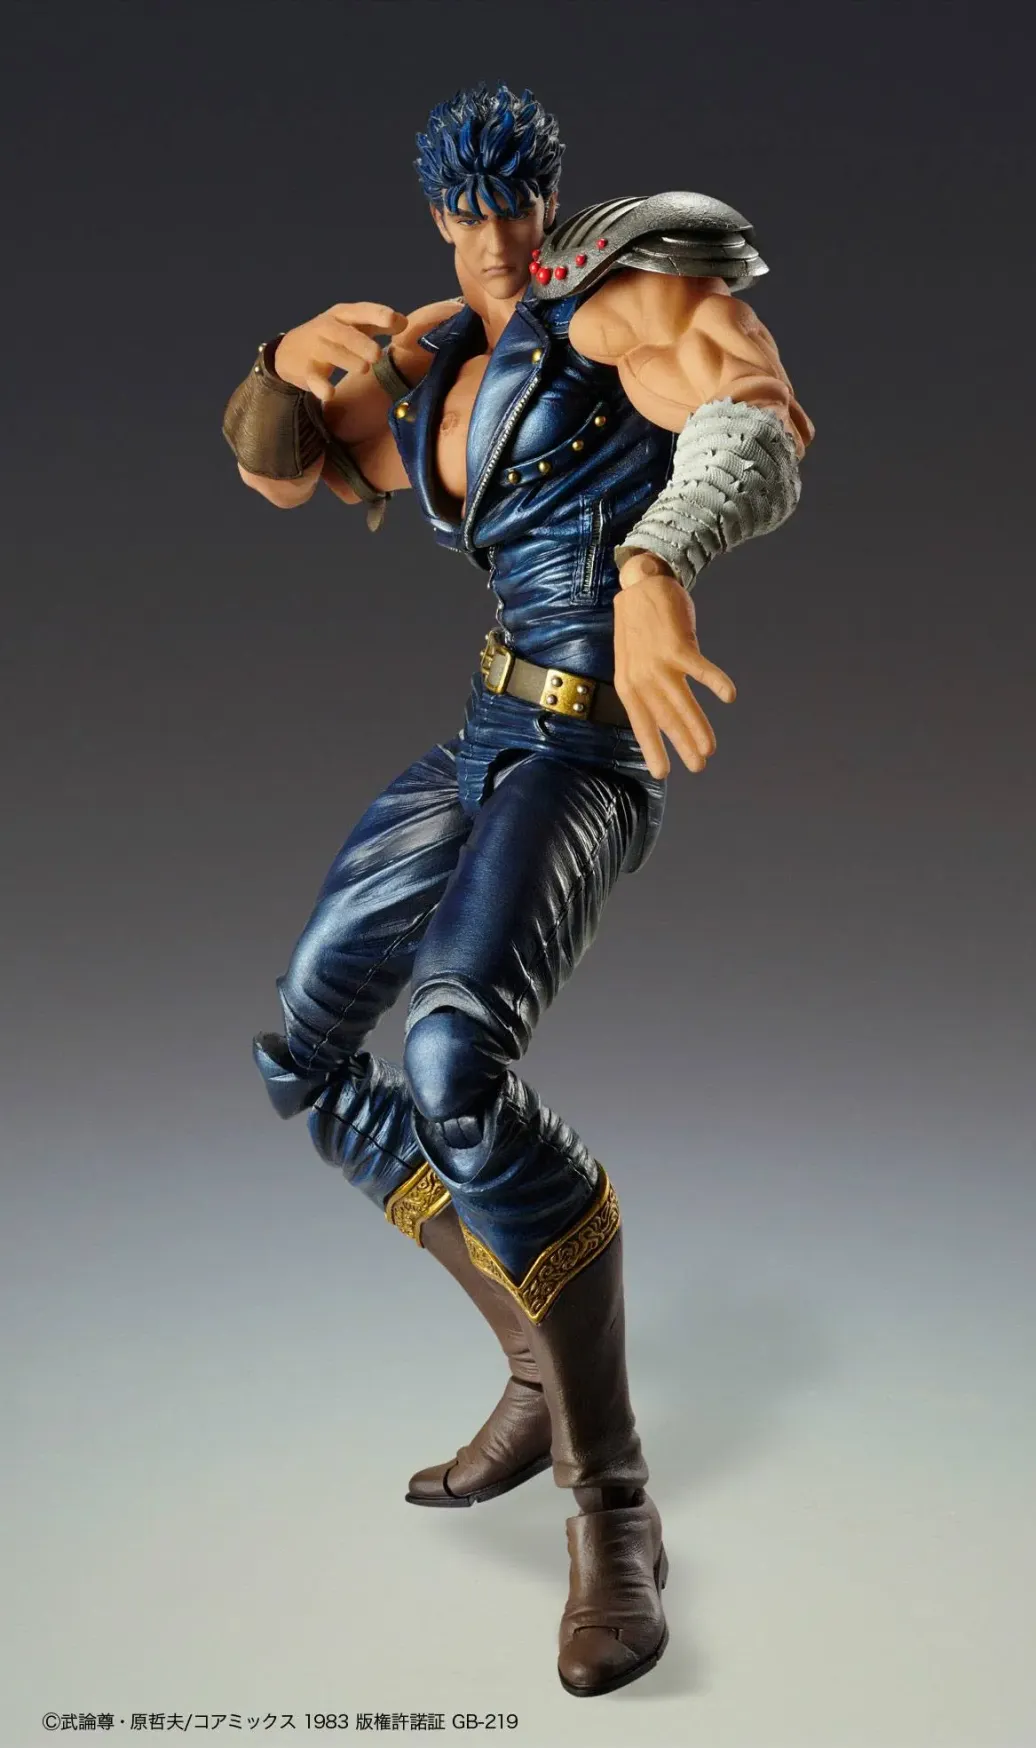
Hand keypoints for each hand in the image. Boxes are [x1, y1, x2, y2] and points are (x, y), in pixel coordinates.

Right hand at [273, 303, 407, 403]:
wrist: (289, 351)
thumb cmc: (332, 336)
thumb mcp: (354, 325)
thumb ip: (379, 324)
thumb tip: (405, 323)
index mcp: (343, 315)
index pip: (361, 311)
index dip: (377, 314)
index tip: (393, 319)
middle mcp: (328, 328)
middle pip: (344, 333)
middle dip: (361, 342)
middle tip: (378, 354)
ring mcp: (315, 348)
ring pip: (331, 352)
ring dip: (347, 360)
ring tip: (363, 369)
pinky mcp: (305, 370)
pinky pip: (312, 378)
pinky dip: (320, 386)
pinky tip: (329, 394)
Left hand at [613, 554, 735, 778]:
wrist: (641, 584)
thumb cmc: (641, 626)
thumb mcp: (632, 661)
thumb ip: (646, 686)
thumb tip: (663, 713)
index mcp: (628, 684)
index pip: (641, 723)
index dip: (653, 748)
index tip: (662, 773)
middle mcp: (641, 677)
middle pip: (665, 718)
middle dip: (683, 744)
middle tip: (698, 766)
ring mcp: (658, 661)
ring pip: (681, 701)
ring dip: (698, 725)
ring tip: (710, 747)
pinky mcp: (676, 645)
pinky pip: (700, 669)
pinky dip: (715, 681)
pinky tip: (729, 696)